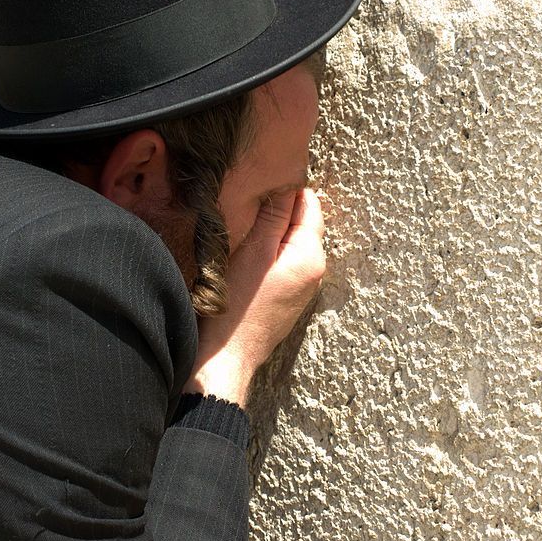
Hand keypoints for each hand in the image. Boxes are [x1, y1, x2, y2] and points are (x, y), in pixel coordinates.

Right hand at [183, 188, 325, 404]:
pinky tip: (247, 260)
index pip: (310, 205)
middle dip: (278, 214)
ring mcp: (302, 286)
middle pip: (301, 224)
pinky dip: (268, 255)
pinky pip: (282, 263)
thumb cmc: (238, 305)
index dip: (286, 192)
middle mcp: (314, 270)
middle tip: (247, 210)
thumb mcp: (255, 251)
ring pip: (289, 244)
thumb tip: (289, 184)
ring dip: (270, 235)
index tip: (261, 189)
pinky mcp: (287, 297)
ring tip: (244, 235)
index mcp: (311, 255)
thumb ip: (274, 216)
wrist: (227, 356)